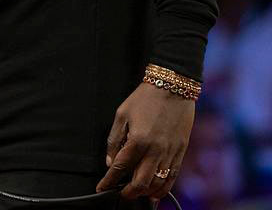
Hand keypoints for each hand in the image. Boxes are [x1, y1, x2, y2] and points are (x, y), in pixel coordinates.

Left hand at [96, 82, 194, 201]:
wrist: (172, 88)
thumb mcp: (121, 114)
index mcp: (138, 140)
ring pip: (158, 183)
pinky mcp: (181, 152)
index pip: (121, 168)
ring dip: (146, 193)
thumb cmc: (144, 99)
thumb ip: (114, 140)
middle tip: (119, 193)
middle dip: (128, 192)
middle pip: (141, 182)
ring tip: (136, 194)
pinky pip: (173, 176)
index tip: (101, 188)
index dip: (109, 181)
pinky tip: (156, 192)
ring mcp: (170, 153)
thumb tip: (110, 162)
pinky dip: (164, 188)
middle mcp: (156, 150)